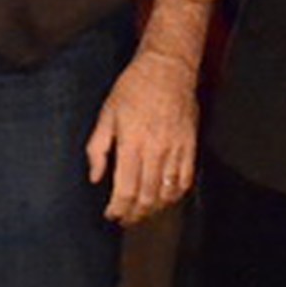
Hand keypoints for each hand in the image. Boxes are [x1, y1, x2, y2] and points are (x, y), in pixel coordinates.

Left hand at [84, 51, 199, 225]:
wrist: (167, 68)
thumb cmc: (133, 88)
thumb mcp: (106, 114)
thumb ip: (98, 148)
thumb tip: (95, 177)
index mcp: (132, 143)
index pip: (125, 189)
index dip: (118, 209)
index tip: (111, 214)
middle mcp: (155, 149)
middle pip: (146, 196)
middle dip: (134, 214)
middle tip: (125, 219)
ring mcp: (176, 149)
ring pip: (166, 192)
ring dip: (154, 208)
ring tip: (143, 212)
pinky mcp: (190, 145)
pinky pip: (185, 179)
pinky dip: (175, 194)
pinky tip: (165, 198)